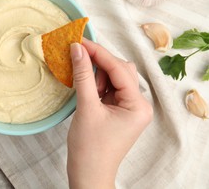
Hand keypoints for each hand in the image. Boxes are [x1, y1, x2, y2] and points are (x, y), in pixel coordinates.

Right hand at [67, 39, 152, 188]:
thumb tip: (77, 50)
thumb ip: (83, 76)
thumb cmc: (90, 148)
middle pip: (120, 70)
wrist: (88, 174)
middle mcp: (138, 105)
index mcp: (138, 106)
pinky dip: (96, 83)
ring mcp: (128, 108)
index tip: (80, 41)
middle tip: (77, 54)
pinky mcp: (118, 110)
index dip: (99, 53)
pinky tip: (85, 85)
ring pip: (113, 77)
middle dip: (99, 63)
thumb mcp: (86, 108)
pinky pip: (108, 88)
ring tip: (82, 83)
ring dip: (97, 74)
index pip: (119, 69)